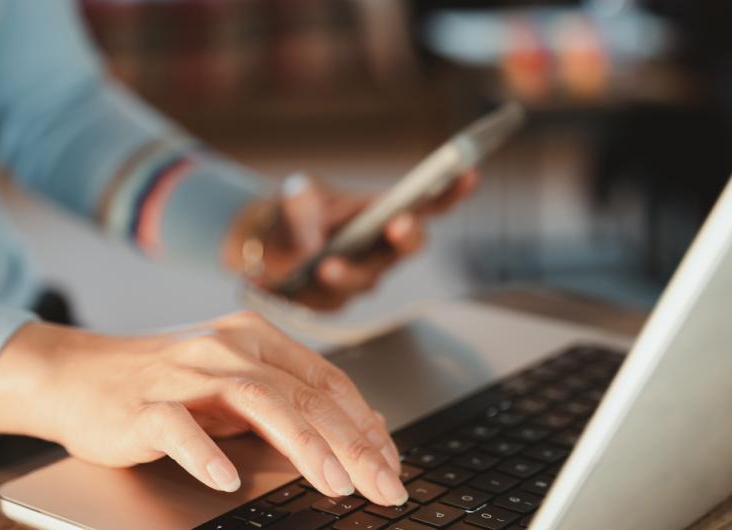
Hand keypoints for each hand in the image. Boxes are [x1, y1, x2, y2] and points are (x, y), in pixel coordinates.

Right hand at [0, 313, 407, 505]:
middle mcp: (230, 349)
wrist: (81, 374)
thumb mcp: (238, 384)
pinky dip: (206, 453)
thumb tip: (359, 431)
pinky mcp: (147, 404)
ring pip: (261, 403)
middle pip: (306, 395)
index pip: (329, 381)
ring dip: (304, 444)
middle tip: (385, 485)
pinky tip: (227, 479)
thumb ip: (292, 400)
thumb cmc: (168, 383)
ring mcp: (189, 374)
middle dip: (354, 445)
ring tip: (336, 483)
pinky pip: (181, 428)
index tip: (393, 463)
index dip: (367, 423)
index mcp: (259, 340)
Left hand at [223, 171, 478, 309]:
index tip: (469, 173)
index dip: (452, 191)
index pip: (427, 203)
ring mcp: (363, 275)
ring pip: (368, 279)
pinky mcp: (338, 300)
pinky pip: (333, 300)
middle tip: (399, 226)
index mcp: (383, 212)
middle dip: (407, 236)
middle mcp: (381, 246)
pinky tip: (296, 284)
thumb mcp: (296, 196)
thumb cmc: (295, 213)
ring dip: (350, 273)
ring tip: (327, 267)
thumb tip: (314, 242)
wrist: (262, 246)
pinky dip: (313, 291)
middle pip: (410, 245)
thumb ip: (303, 207)